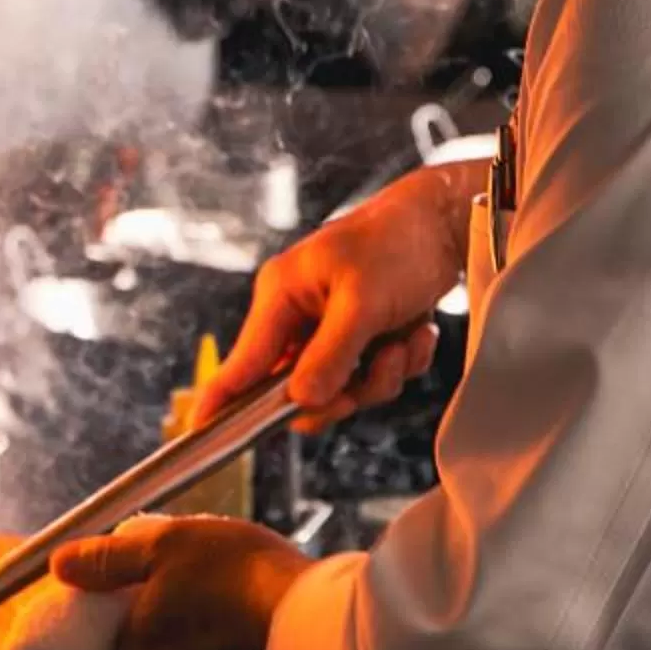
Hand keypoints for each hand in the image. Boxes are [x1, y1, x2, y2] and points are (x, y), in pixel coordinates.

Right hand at [197, 159, 484, 430]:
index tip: (202, 427)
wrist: (448, 222)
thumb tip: (301, 401)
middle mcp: (300, 313)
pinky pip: (373, 376)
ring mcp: (331, 327)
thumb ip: (330, 355)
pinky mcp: (363, 336)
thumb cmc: (398, 243)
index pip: (244, 358)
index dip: (222, 396)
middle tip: (375, 370)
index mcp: (281, 294)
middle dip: (346, 388)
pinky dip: (401, 361)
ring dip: (383, 373)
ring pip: (343, 388)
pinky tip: (416, 332)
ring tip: (405, 339)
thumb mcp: (363, 302)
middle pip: (299, 388)